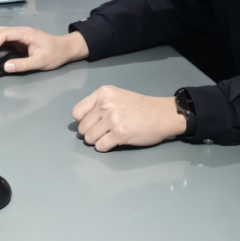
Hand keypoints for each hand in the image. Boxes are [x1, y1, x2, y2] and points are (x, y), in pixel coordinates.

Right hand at [0, 26, 88, 72]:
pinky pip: (0, 40)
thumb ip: (24, 64)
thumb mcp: (41, 61)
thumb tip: (5, 67)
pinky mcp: (16, 41)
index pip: (2, 34)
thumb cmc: (55, 53)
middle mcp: (18, 31)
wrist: (65, 49)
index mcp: (24, 33)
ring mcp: (17, 35)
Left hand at [72, 86, 186, 152]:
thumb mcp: (117, 97)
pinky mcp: (119, 133)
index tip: (94, 123)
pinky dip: (105, 147)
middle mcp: (105, 104)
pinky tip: (115, 141)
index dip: (83, 121)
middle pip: (82, 128)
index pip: (76, 112)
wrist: (163, 114)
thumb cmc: (141, 107)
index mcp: (103, 93)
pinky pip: (100, 146)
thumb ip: (99, 105)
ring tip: (110, 136)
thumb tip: (82, 121)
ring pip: (90, 138)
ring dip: (98, 141)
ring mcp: (112, 119)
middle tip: (104, 132)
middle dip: (91, 133)